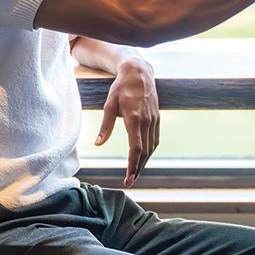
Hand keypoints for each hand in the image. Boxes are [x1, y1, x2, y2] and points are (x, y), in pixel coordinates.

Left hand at [96, 57, 159, 186]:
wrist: (140, 72)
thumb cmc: (121, 87)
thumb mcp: (109, 103)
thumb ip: (105, 125)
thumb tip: (98, 144)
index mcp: (134, 118)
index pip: (136, 147)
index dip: (133, 165)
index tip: (128, 178)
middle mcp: (147, 121)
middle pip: (145, 151)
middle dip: (138, 168)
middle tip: (130, 181)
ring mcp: (154, 120)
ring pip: (152, 147)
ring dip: (144, 162)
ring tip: (136, 173)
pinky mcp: (157, 119)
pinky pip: (155, 139)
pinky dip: (149, 151)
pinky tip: (143, 157)